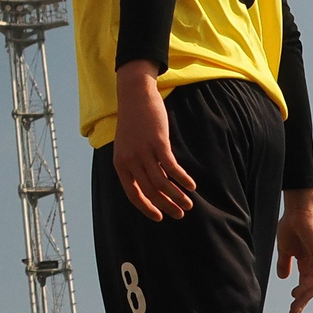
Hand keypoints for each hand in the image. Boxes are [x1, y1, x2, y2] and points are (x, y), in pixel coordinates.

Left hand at [112, 62, 196, 220]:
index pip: (133, 194)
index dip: (147, 208)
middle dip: (166, 206)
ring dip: (177, 196)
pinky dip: (182, 179)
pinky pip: (171, 167)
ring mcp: (143, 152)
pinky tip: (191, 186)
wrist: (135, 95)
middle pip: (150, 191)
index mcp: (120, 164)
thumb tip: (152, 183)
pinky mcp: (158, 142)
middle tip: (180, 214)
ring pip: (162, 183)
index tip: (160, 217)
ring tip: (188, 204)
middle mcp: (130, 161)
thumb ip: (136, 164)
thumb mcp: (128, 146)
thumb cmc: (134, 122)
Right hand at [277, 190, 312, 312]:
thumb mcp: (284, 250)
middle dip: (302, 302)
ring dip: (305, 295)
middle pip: (312, 289)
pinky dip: (309, 283)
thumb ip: (284, 263)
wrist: (296, 211)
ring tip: (295, 303)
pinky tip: (300, 291)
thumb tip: (282, 278)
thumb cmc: (291, 227)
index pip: (305, 287)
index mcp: (307, 264)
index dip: (299, 300)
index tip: (291, 312)